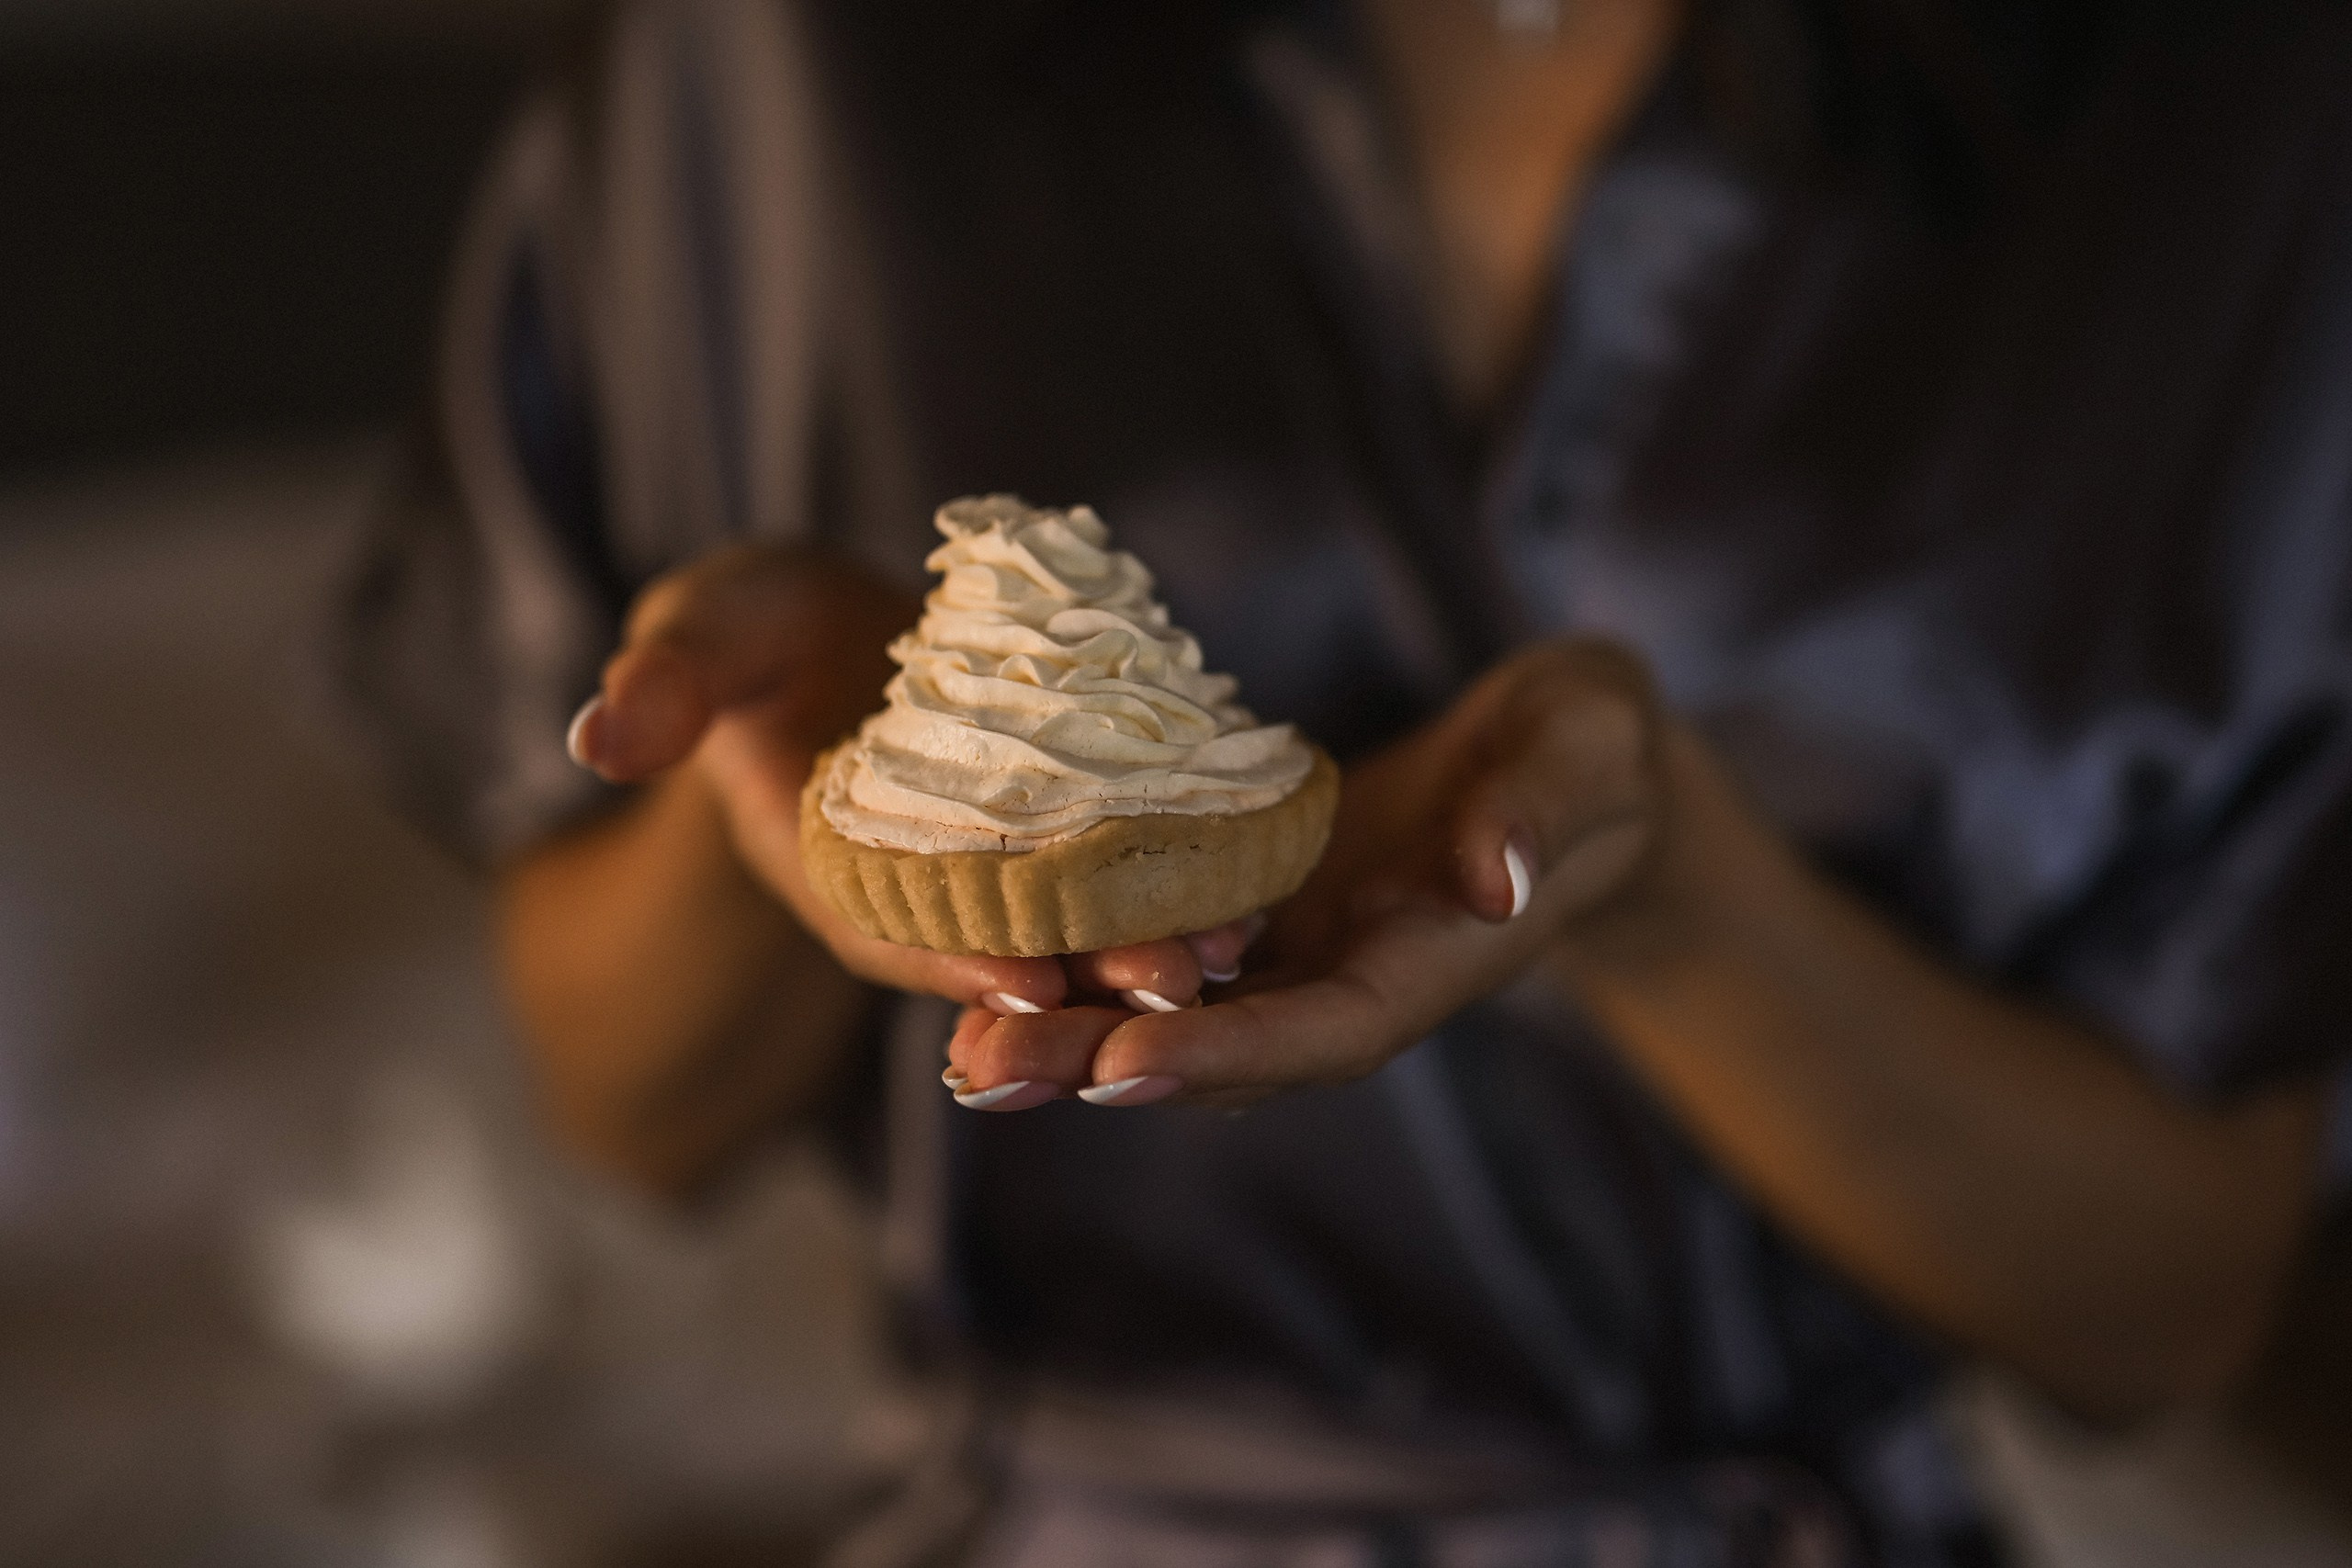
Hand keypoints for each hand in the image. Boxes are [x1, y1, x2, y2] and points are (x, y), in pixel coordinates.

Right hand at [565, 543, 1242, 1030]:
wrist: (840, 622)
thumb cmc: (758, 631)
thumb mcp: (706, 633)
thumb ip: (667, 682)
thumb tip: (599, 732)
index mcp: (833, 865)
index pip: (893, 930)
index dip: (953, 956)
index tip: (1028, 976)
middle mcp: (928, 885)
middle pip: (1011, 941)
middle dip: (1091, 969)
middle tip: (1180, 978)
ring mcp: (1004, 860)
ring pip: (1085, 913)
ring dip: (1158, 931)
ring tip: (1243, 932)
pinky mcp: (1072, 815)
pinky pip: (1134, 851)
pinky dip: (1190, 862)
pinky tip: (1264, 857)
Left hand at [947, 641, 1663, 1107]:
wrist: (1572, 763)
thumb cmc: (1594, 750)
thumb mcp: (1591, 754)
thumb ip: (1544, 811)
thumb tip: (1497, 877)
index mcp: (1433, 960)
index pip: (1325, 1029)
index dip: (1227, 1054)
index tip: (1122, 1069)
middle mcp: (1353, 977)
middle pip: (1224, 1048)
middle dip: (1104, 1067)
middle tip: (982, 1078)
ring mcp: (1303, 951)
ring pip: (1178, 1012)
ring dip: (1073, 1037)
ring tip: (962, 1055)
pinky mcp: (1266, 908)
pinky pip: (1168, 952)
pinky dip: (1088, 967)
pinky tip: (996, 967)